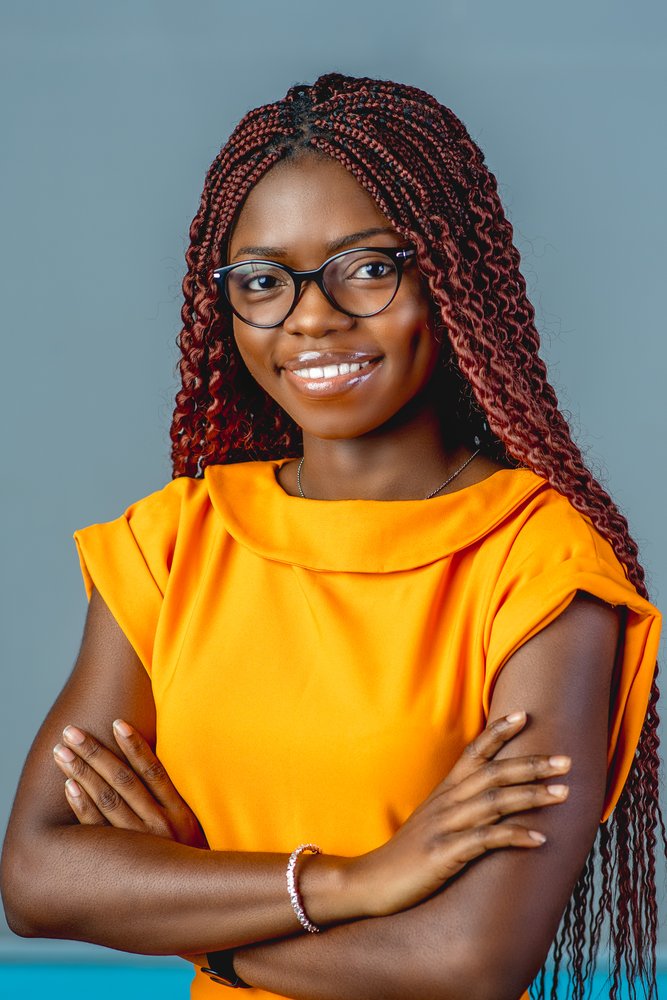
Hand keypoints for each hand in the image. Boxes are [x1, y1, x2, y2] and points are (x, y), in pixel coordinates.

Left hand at [52, 721, 207, 848]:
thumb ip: (170, 801)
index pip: (153, 771)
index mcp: (178, 813)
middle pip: (122, 781)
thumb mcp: (189, 829)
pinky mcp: (122, 863)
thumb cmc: (187, 861)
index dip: (135, 746)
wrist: (193, 905)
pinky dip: (82, 807)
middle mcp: (159, 826)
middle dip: (95, 753)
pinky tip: (69, 787)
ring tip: (62, 753)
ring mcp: (139, 846)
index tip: (116, 722)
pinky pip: (97, 832)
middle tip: (71, 732)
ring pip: (106, 802)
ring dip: (81, 774)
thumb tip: (148, 766)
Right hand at [348, 710, 570, 917]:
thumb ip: (461, 806)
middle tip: (566, 760)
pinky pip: (485, 840)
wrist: (371, 882)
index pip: (474, 752)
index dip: (498, 732)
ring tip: (563, 794)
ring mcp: (445, 826)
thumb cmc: (410, 854)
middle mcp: (447, 802)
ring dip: (531, 796)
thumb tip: (494, 798)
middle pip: (494, 773)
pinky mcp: (444, 853)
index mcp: (445, 791)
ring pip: (494, 801)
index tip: (525, 715)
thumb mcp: (435, 822)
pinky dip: (514, 836)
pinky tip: (540, 840)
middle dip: (532, 764)